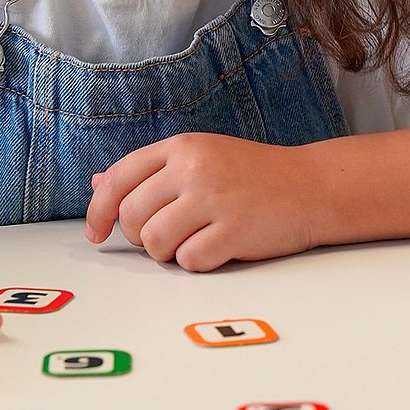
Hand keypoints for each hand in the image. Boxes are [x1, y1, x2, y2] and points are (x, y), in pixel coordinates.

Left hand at [84, 133, 334, 271]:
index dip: (98, 212)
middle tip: (168, 235)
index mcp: (181, 146)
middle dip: (140, 237)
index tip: (97, 233)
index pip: (118, 179)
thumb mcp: (200, 157)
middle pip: (132, 217)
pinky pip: (189, 261)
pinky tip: (219, 247)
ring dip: (169, 252)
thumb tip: (98, 184)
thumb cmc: (253, 176)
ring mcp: (214, 199)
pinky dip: (198, 263)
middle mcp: (193, 168)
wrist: (312, 187)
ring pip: (155, 243)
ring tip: (196, 239)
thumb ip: (151, 172)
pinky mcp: (233, 231)